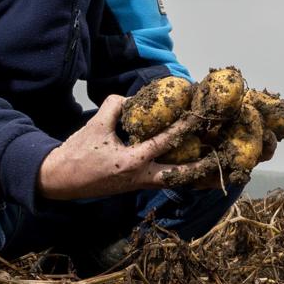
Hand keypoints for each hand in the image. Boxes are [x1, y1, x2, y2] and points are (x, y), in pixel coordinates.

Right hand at [36, 95, 223, 200]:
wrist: (60, 180)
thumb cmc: (77, 153)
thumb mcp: (95, 126)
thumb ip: (115, 107)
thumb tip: (132, 98)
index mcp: (131, 162)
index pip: (163, 143)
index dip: (183, 128)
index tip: (199, 118)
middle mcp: (140, 177)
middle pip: (179, 176)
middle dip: (202, 170)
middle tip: (223, 162)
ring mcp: (138, 184)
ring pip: (173, 181)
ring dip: (193, 176)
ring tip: (216, 172)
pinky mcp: (135, 185)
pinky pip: (162, 180)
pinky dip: (177, 175)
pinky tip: (190, 171)